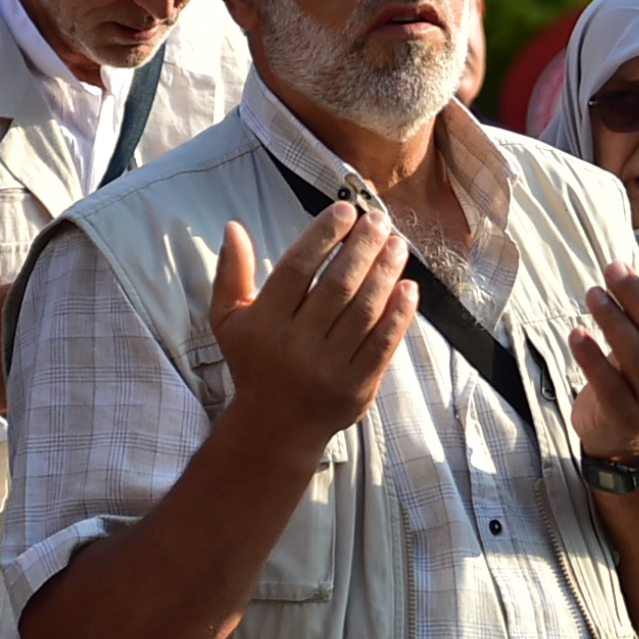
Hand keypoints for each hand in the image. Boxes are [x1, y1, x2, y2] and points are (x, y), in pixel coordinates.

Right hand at [211, 206, 417, 464]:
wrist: (274, 428)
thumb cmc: (253, 363)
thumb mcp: (229, 320)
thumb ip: (232, 273)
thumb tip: (234, 227)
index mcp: (265, 322)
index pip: (298, 267)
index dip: (323, 234)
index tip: (346, 210)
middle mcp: (296, 343)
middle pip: (337, 284)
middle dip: (362, 247)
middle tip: (379, 221)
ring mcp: (329, 366)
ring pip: (364, 310)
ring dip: (385, 273)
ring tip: (397, 245)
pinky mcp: (356, 386)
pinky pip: (382, 344)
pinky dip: (399, 314)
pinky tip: (408, 287)